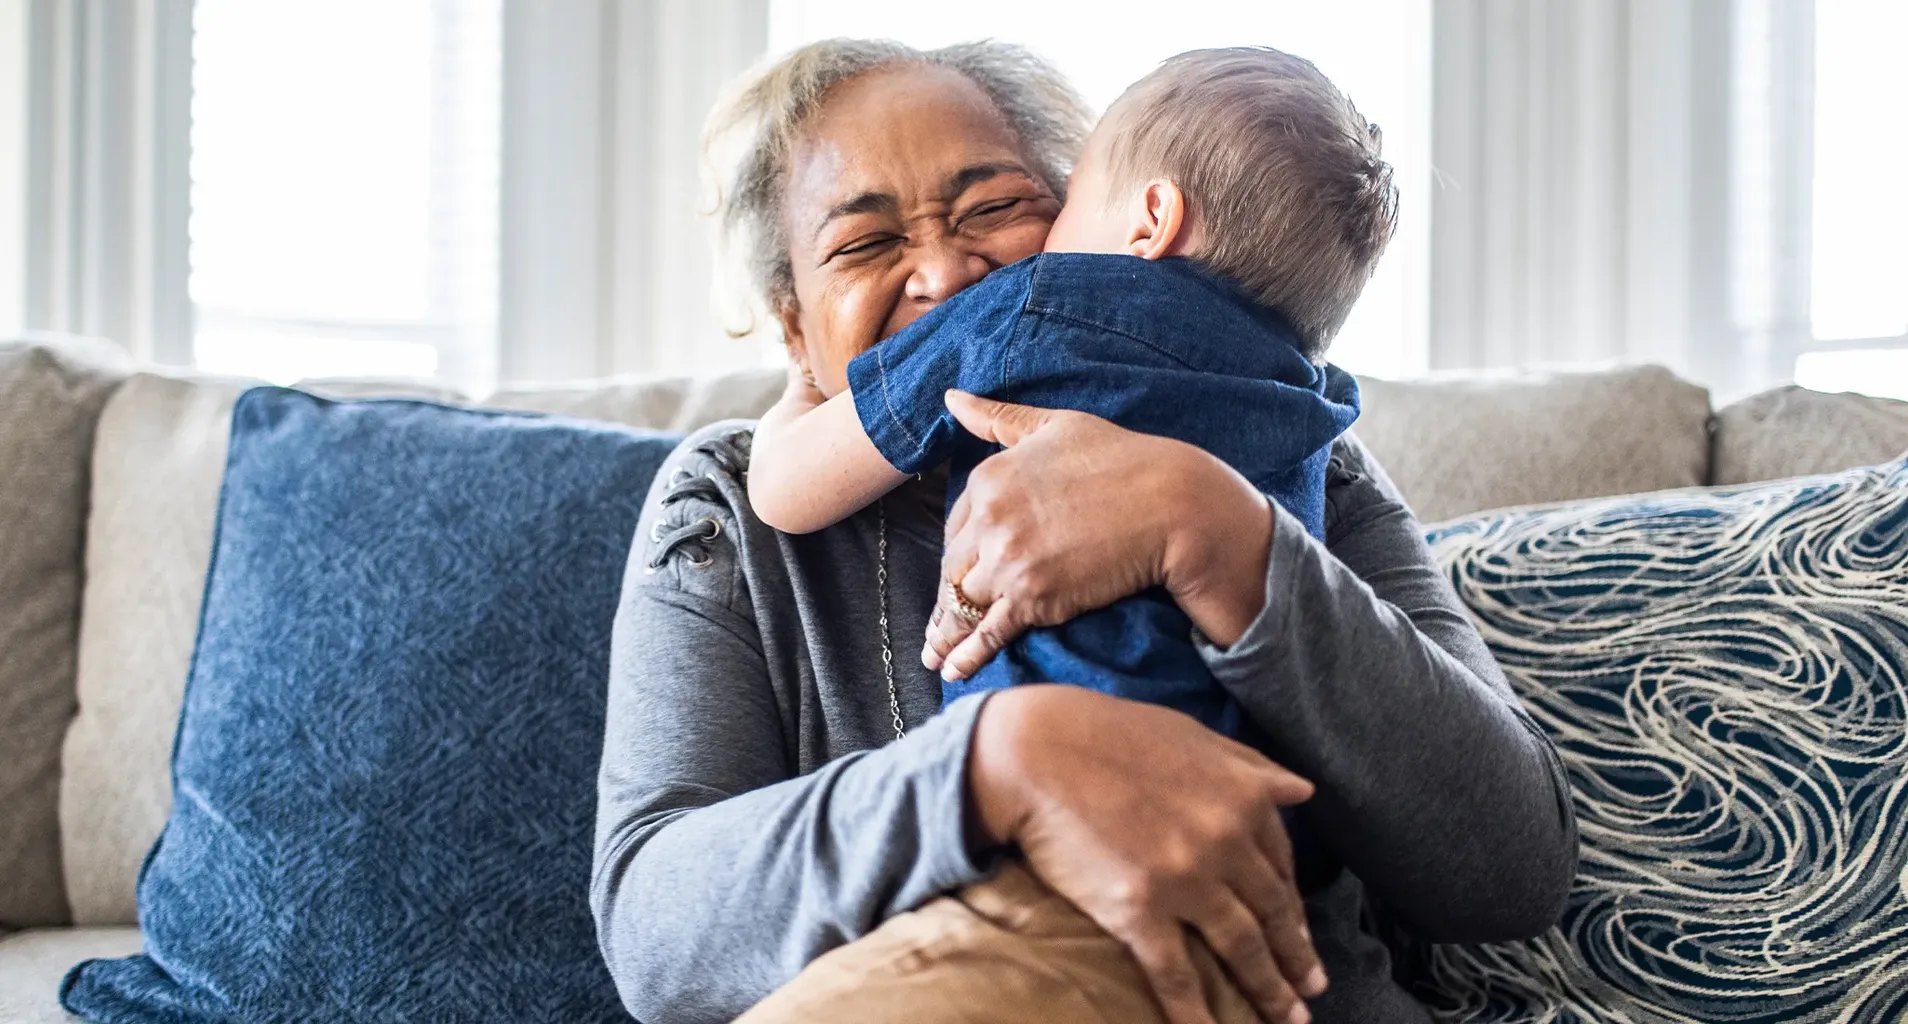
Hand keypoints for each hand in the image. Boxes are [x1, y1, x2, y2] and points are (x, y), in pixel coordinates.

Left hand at [925, 391, 1274, 679]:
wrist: (1171, 503)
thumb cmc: (1122, 459)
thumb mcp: (1054, 426)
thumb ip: (997, 418)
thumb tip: (951, 397)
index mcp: (989, 478)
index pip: (956, 526)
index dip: (958, 554)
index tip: (956, 575)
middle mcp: (990, 519)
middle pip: (952, 569)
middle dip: (945, 599)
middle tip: (935, 626)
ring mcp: (1009, 560)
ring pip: (961, 604)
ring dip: (944, 634)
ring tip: (933, 655)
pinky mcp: (1033, 597)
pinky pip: (986, 632)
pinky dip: (965, 655)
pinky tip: (951, 670)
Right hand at [969, 686, 1327, 1023]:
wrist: (1038, 749)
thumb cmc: (1110, 732)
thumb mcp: (1194, 735)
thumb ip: (1250, 766)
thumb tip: (1303, 791)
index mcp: (1244, 798)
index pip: (1282, 864)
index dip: (1294, 904)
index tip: (1300, 931)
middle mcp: (1227, 842)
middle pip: (1273, 912)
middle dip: (1297, 956)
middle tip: (1313, 988)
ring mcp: (1187, 880)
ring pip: (1242, 948)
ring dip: (1270, 990)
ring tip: (1288, 1018)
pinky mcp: (1140, 911)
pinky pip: (1177, 975)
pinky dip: (1197, 1014)